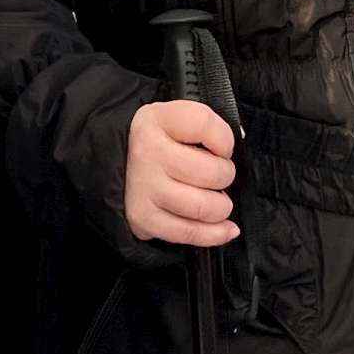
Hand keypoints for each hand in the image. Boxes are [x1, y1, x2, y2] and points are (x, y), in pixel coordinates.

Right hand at [124, 97, 237, 246]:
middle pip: (211, 171)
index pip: (203, 124)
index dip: (224, 139)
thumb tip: (238, 143)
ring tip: (216, 200)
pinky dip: (215, 234)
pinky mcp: (142, 218)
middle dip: (225, 176)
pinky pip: (190, 233)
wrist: (116, 162)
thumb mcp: (176, 119)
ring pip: (204, 206)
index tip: (221, 147)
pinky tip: (225, 228)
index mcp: (157, 119)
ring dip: (221, 206)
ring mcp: (143, 187)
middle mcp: (146, 152)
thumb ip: (208, 127)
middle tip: (218, 175)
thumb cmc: (158, 140)